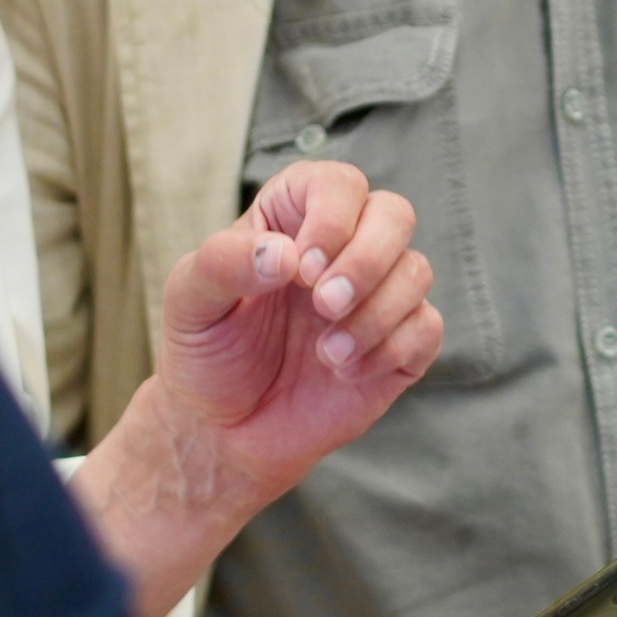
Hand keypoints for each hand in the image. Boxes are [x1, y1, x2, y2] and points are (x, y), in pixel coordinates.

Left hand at [153, 159, 443, 499]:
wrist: (223, 431)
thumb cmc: (206, 352)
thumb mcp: (189, 301)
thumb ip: (223, 264)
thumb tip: (284, 254)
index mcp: (293, 218)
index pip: (337, 185)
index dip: (331, 218)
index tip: (303, 269)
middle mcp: (343, 247)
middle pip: (394, 214)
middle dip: (366, 260)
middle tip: (324, 306)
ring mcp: (375, 295)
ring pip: (416, 270)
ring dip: (375, 314)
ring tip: (327, 354)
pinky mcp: (399, 345)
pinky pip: (426, 328)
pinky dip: (390, 350)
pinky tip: (344, 373)